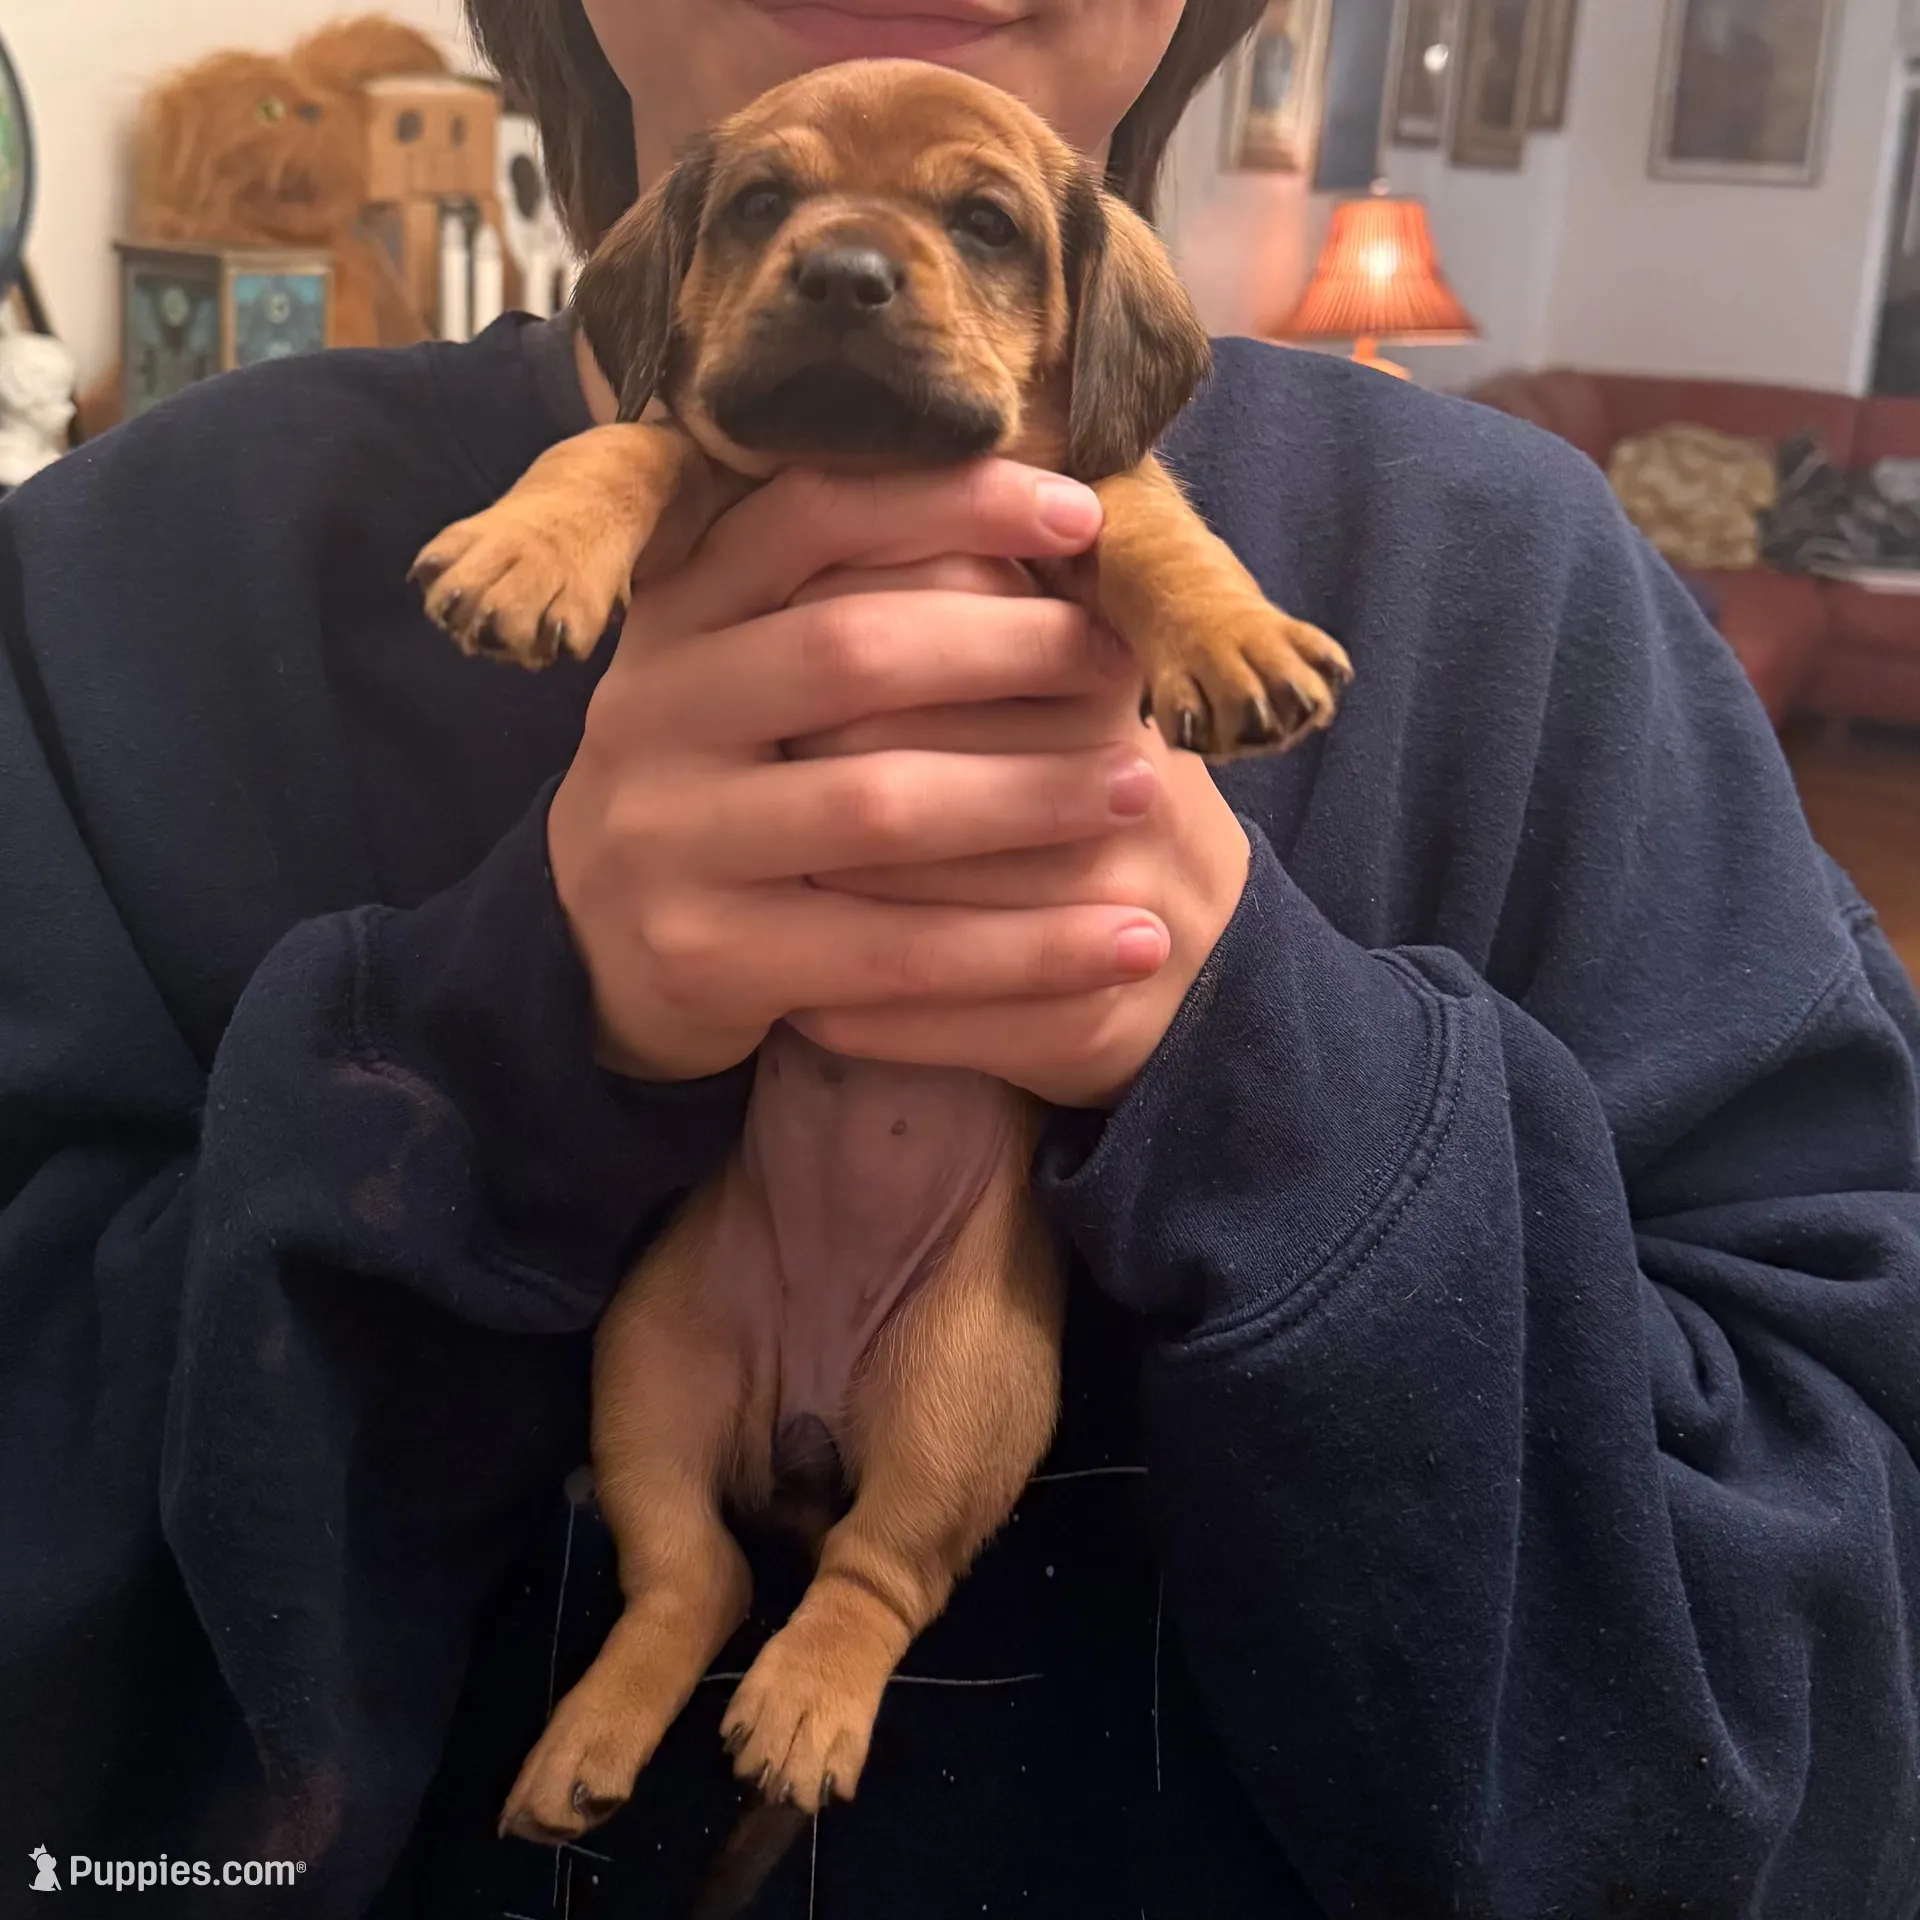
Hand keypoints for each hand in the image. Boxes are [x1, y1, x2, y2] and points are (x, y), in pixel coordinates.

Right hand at [547, 461, 1175, 1083]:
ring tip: (1143, 788)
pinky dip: (1025, 949)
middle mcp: (650, 709)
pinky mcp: (704, 956)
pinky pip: (892, 953)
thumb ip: (844, 605)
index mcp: (676, 612)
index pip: (810, 517)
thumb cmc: (730, 784)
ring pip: (876, 804)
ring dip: (1031, 795)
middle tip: (1123, 666)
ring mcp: (665, 838)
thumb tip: (1049, 528)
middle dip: (1008, 649)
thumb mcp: (748, 676)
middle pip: (849, 653)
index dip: (949, 503)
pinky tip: (1127, 941)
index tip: (1079, 510)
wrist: (597, 944)